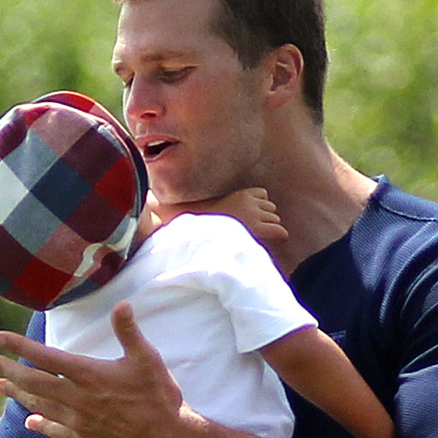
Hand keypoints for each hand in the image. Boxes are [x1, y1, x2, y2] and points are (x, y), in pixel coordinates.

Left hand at [0, 302, 190, 437]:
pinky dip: (39, 424)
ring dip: (16, 394)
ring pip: (38, 405)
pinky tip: (29, 421)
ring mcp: (79, 421)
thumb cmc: (160, 397)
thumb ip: (129, 332)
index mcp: (89, 375)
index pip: (45, 358)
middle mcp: (77, 398)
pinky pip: (55, 431)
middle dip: (4, 368)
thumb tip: (122, 304)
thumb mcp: (147, 359)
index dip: (19, 346)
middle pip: (32, 382)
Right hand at [151, 187, 288, 245]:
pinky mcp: (259, 227)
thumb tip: (156, 200)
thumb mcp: (204, 209)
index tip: (247, 218)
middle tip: (249, 230)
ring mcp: (256, 214)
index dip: (258, 206)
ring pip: (275, 219)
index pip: (263, 194)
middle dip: (264, 218)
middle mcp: (250, 201)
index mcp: (239, 194)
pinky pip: (280, 230)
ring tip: (252, 238)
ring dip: (268, 228)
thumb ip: (211, 206)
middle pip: (271, 208)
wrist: (194, 228)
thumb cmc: (193, 223)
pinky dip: (276, 237)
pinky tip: (263, 242)